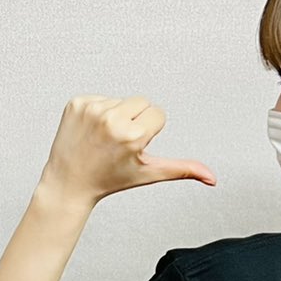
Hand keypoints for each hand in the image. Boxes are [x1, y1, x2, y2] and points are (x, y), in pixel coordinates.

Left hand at [38, 95, 214, 205]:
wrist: (68, 183)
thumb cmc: (108, 180)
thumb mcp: (148, 174)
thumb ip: (182, 170)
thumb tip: (212, 179)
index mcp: (132, 135)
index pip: (158, 114)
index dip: (148, 132)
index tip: (131, 147)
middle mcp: (111, 119)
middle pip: (141, 102)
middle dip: (134, 120)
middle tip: (116, 143)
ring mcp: (91, 109)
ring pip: (120, 100)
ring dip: (115, 116)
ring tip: (101, 139)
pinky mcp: (76, 103)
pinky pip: (100, 97)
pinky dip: (97, 112)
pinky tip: (89, 132)